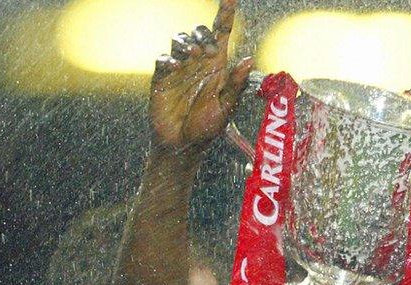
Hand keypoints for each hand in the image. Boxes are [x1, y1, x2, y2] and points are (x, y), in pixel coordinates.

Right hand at [149, 0, 253, 151]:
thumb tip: (248, 59)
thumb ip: (236, 85)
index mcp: (217, 66)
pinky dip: (169, 58)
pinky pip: (163, 59)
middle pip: (199, 32)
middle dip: (204, 34)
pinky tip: (176, 65)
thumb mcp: (226, 108)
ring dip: (187, 42)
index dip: (225, 14)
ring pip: (180, 40)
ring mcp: (179, 69)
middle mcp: (198, 63)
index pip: (221, 33)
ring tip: (193, 54)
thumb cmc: (206, 129)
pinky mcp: (162, 78)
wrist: (183, 146)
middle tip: (210, 50)